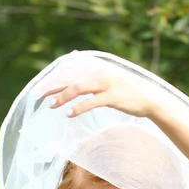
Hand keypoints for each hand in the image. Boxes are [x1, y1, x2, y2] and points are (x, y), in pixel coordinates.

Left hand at [40, 76, 154, 118]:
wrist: (148, 103)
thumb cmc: (127, 98)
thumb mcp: (109, 88)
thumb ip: (95, 87)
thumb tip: (80, 89)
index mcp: (98, 74)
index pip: (72, 77)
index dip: (56, 83)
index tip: (42, 90)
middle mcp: (100, 76)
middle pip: (72, 81)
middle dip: (55, 89)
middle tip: (40, 97)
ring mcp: (107, 85)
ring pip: (79, 89)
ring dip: (63, 97)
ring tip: (51, 106)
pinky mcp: (113, 97)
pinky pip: (92, 101)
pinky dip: (79, 107)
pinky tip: (69, 114)